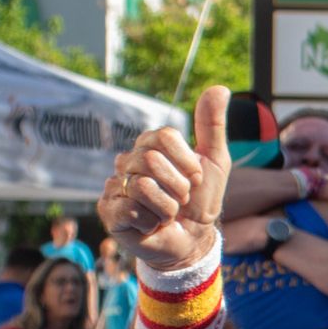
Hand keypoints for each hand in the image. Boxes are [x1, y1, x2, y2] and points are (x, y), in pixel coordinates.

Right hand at [98, 86, 231, 269]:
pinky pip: (131, 209)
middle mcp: (128, 161)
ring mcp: (116, 185)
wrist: (194, 240)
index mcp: (150, 145)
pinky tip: (151, 224)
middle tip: (181, 199)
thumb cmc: (202, 201)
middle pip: (151, 161)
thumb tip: (218, 88)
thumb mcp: (215, 161)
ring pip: (143, 186)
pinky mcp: (109, 211)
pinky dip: (151, 221)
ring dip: (167, 206)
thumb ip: (212, 125)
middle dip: (179, 187)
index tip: (194, 178)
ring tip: (167, 213)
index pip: (164, 137)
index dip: (187, 162)